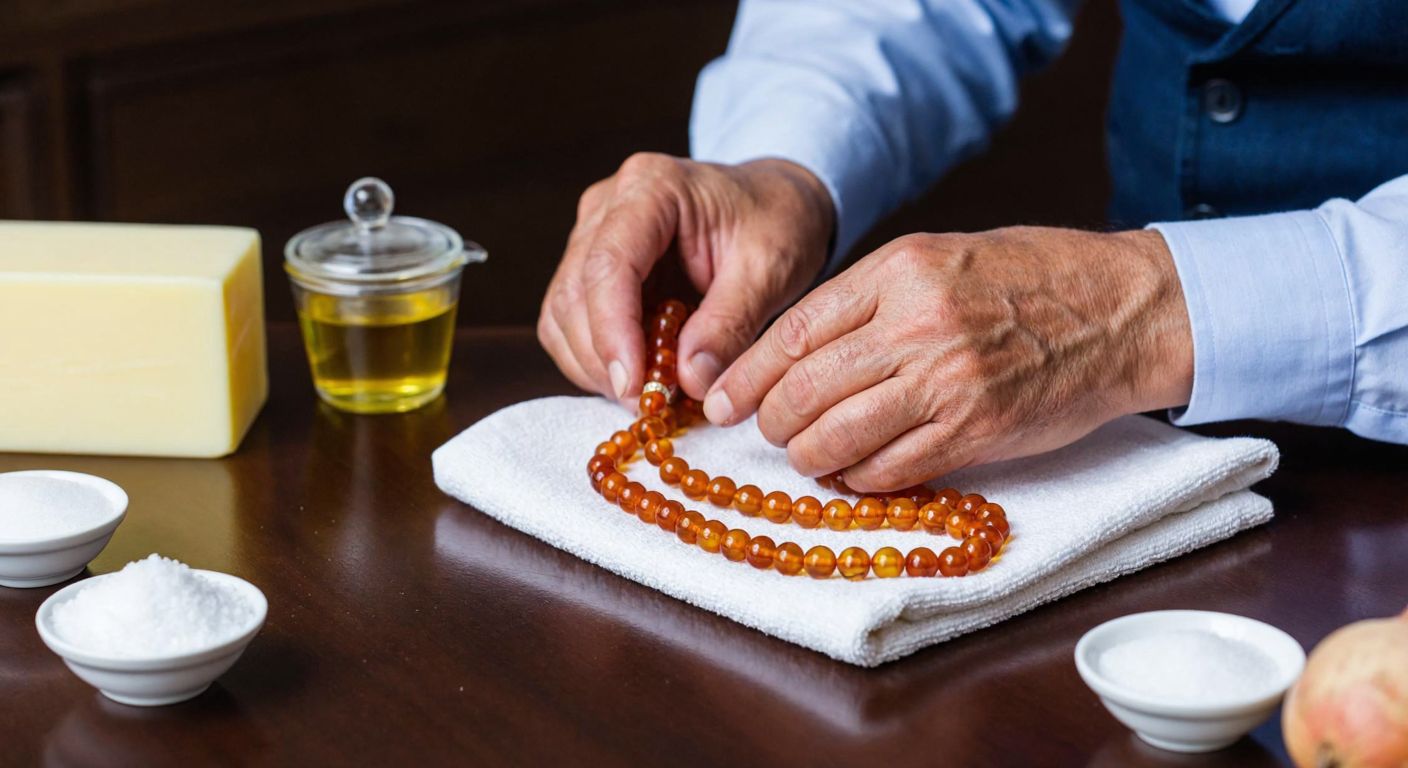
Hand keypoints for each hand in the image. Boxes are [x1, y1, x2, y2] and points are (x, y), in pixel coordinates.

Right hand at [537, 153, 833, 404]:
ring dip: (595, 365)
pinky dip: (594, 360)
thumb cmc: (777, 223)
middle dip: (605, 359)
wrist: (775, 203)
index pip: (610, 263)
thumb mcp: (770, 269)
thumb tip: (689, 381)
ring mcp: (592, 235)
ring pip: (562, 313)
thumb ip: (729, 323)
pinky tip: (637, 377)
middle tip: (650, 405)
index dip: (612, 330)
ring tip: (649, 395)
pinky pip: (570, 323)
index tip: (633, 386)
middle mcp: (608, 206)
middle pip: (576, 292)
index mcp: (652, 187)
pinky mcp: (590, 268)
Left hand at [702, 227, 1193, 490]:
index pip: (793, 332)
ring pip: (836, 438)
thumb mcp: (940, 257)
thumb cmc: (1030, 278)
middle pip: (803, 390)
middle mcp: (917, 325)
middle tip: (767, 430)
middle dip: (771, 421)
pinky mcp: (974, 433)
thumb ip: (869, 297)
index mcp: (900, 272)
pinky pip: (888, 470)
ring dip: (807, 455)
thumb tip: (796, 348)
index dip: (747, 374)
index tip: (723, 399)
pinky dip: (858, 477)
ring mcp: (947, 383)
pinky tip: (854, 470)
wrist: (1122, 310)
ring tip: (807, 453)